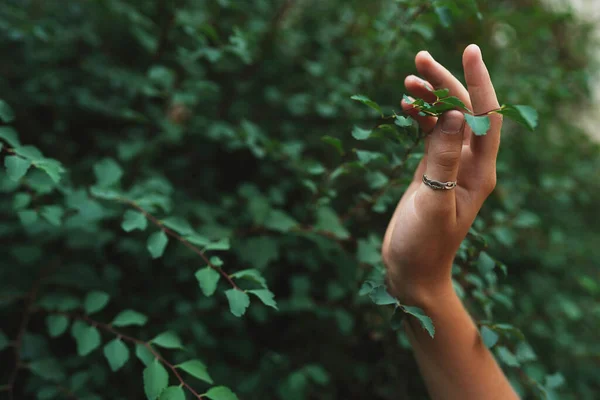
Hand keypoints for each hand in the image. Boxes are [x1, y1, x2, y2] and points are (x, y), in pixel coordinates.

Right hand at [382, 44, 501, 302]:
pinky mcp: (431, 170)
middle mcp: (469, 164)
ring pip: (445, 120)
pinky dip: (419, 117)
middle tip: (419, 59)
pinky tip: (405, 107)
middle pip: (464, 111)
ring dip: (429, 98)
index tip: (469, 53)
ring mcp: (450, 165)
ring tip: (407, 81)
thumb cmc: (424, 244)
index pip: (487, 117)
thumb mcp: (434, 202)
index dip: (479, 83)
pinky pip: (429, 134)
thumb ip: (445, 159)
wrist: (411, 270)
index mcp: (479, 171)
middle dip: (445, 83)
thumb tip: (458, 114)